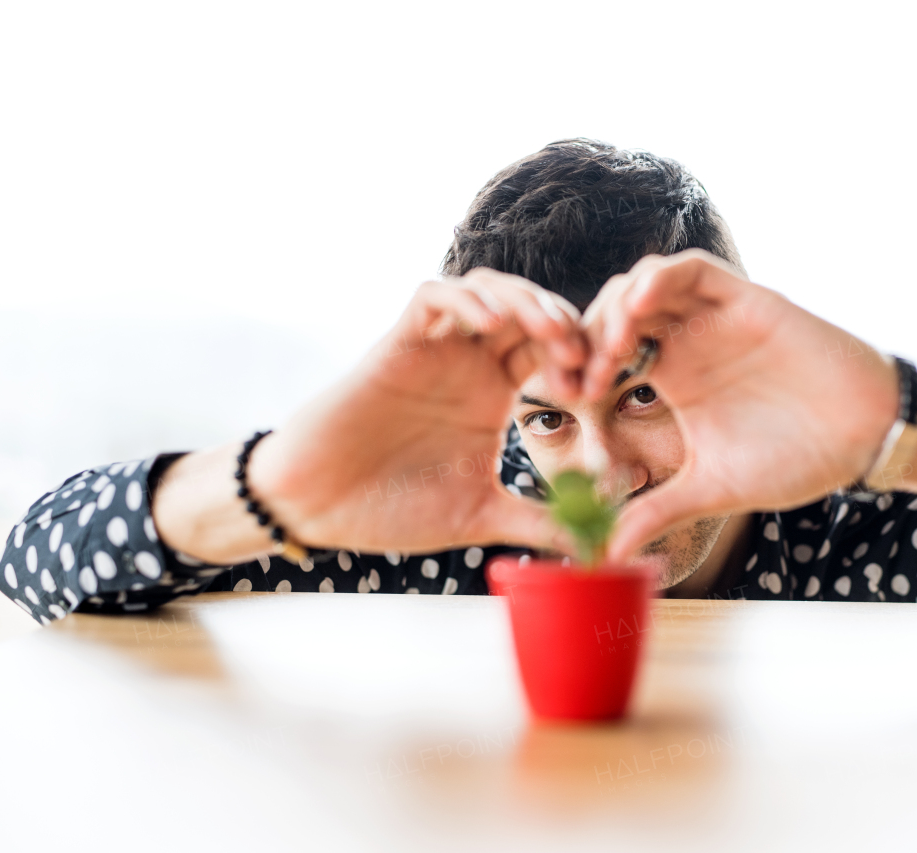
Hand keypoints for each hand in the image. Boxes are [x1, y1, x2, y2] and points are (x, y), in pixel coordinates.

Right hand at [243, 269, 586, 555]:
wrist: (317, 508)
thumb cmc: (392, 508)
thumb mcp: (482, 516)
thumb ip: (538, 522)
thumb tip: (599, 542)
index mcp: (494, 396)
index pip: (554, 351)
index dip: (584, 359)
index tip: (596, 391)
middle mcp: (469, 365)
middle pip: (530, 310)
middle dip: (565, 321)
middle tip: (582, 356)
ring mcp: (434, 350)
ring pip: (488, 289)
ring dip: (525, 300)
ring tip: (548, 332)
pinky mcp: (396, 344)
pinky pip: (433, 296)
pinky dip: (465, 299)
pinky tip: (490, 325)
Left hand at [580, 250, 899, 561]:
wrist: (866, 437)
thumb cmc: (797, 457)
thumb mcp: (712, 489)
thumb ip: (657, 512)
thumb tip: (606, 553)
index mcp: (671, 376)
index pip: (604, 353)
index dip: (576, 367)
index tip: (564, 398)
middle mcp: (686, 341)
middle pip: (613, 313)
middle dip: (586, 336)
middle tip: (579, 374)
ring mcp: (714, 317)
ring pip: (645, 284)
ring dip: (617, 306)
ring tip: (609, 349)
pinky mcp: (745, 299)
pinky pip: (693, 270)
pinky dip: (662, 279)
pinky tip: (641, 305)